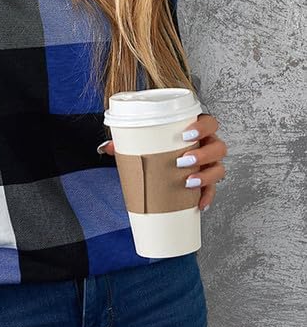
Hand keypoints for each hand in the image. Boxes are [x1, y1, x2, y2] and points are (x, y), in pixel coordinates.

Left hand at [97, 113, 226, 210]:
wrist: (161, 159)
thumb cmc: (158, 145)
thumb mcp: (144, 141)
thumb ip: (126, 141)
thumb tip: (106, 147)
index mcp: (196, 130)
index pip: (209, 122)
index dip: (202, 127)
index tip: (187, 134)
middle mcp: (207, 145)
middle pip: (218, 147)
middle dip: (203, 154)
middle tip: (183, 161)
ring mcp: (209, 164)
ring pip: (219, 168)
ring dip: (206, 176)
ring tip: (188, 182)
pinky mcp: (207, 181)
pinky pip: (213, 189)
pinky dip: (207, 196)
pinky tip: (199, 204)